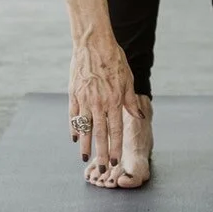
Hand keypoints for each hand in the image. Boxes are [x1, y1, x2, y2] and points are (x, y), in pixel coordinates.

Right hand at [68, 29, 143, 174]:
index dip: (114, 147)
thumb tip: (139, 115)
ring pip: (85, 128)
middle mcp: (99, 103)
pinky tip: (75, 138)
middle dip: (100, 153)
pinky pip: (73, 115)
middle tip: (100, 168)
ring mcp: (85, 99)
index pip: (115, 130)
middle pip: (100, 133)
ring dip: (85, 145)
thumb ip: (130, 100)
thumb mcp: (127, 79)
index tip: (114, 161)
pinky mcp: (74, 93)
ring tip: (85, 158)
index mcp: (114, 100)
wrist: (93, 43)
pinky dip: (74, 128)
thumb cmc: (114, 60)